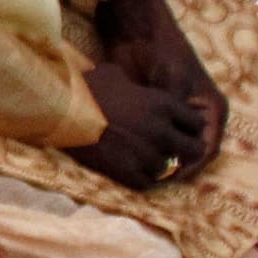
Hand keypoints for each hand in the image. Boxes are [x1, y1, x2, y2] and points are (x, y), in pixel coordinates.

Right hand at [66, 62, 215, 189]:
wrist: (60, 109)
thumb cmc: (85, 87)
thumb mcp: (114, 74)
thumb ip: (133, 83)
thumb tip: (130, 83)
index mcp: (163, 104)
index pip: (197, 122)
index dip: (190, 126)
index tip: (182, 128)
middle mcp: (161, 131)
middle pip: (194, 149)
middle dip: (187, 149)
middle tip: (177, 150)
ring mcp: (146, 154)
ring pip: (171, 168)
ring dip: (164, 165)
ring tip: (153, 162)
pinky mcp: (128, 171)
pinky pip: (148, 182)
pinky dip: (145, 178)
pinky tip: (137, 171)